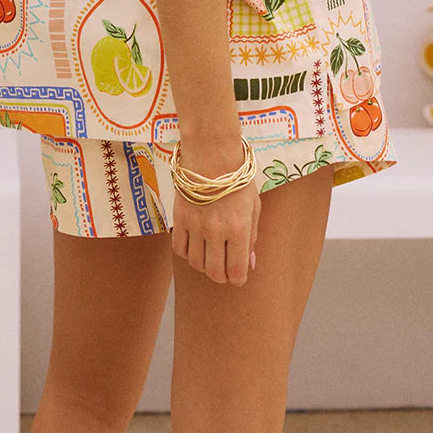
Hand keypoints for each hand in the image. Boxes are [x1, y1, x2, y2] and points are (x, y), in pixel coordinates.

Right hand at [170, 139, 260, 285]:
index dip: (238, 279)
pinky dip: (187, 252)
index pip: (236, 272)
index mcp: (239, 228)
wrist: (211, 154)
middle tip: (224, 267)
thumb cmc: (237, 179)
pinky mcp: (180, 218)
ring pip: (196, 264)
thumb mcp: (253, 206)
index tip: (238, 274)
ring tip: (210, 252)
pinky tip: (195, 243)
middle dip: (222, 276)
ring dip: (204, 264)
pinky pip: (180, 249)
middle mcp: (216, 231)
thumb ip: (251, 237)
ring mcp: (196, 226)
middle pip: (215, 273)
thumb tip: (249, 263)